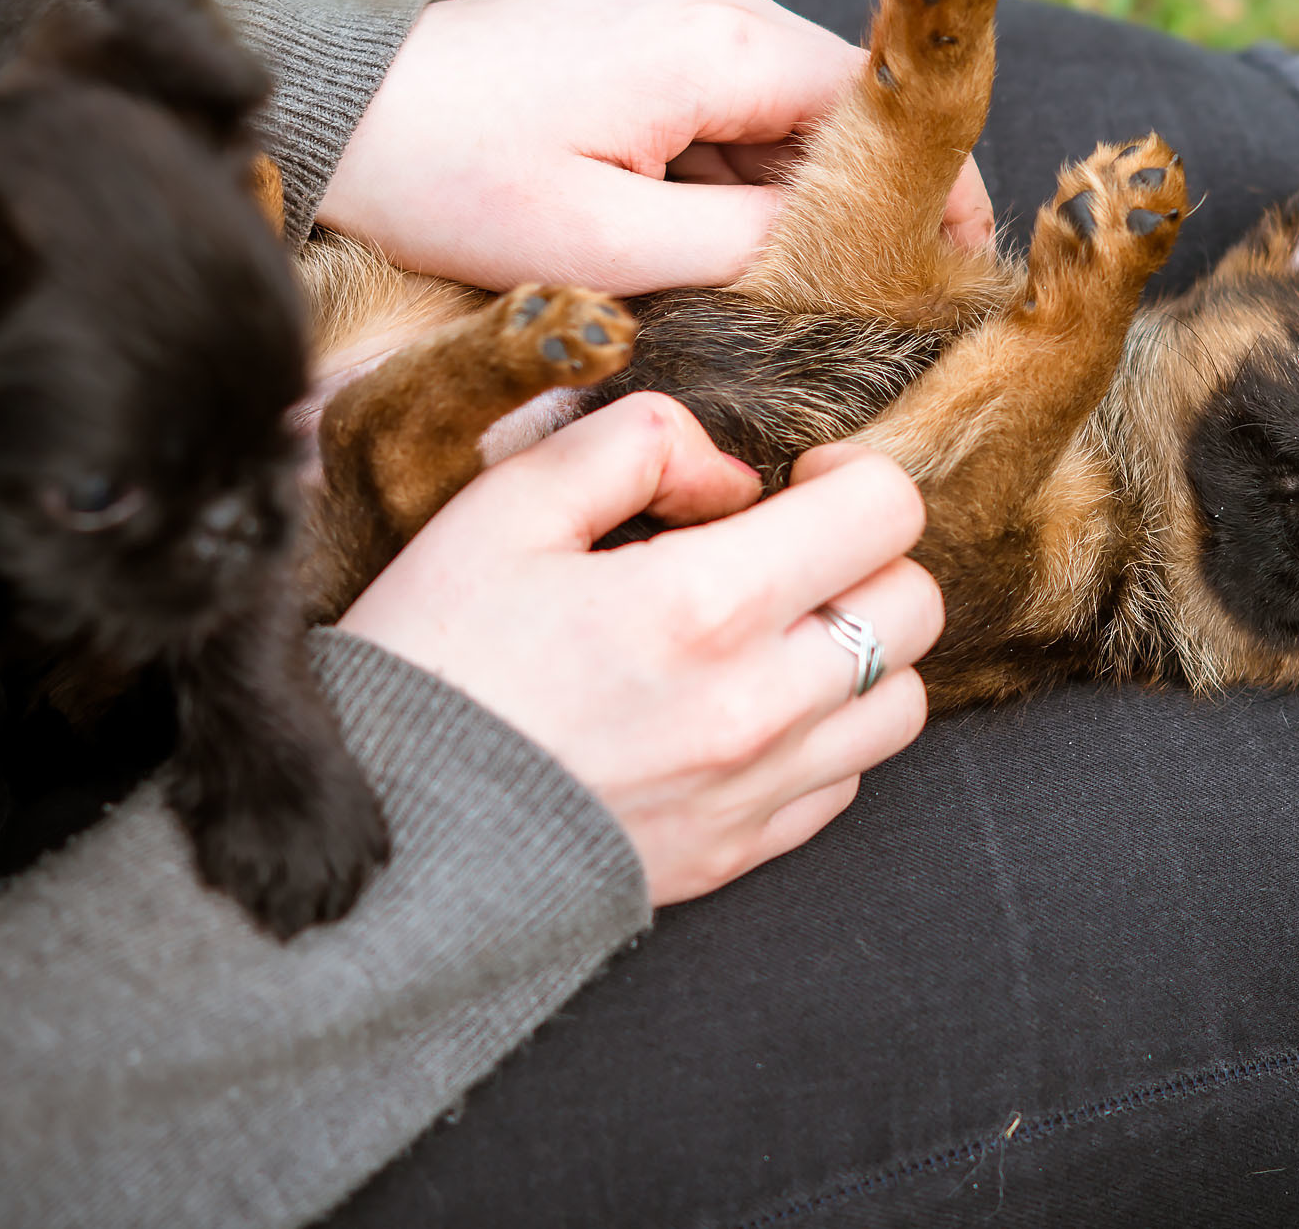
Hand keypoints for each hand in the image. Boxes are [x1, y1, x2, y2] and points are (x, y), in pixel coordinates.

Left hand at [320, 0, 994, 293]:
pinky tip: (710, 247)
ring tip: (781, 292)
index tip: (955, 278)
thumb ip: (744, 253)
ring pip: (786, 113)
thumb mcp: (606, 246)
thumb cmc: (451, 177)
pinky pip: (730, 104)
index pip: (881, 109)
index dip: (932, 194)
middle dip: (861, 205)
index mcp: (720, 42)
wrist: (334, 104)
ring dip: (792, 196)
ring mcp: (676, 8)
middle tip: (868, 310)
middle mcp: (714, 2)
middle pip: (841, 110)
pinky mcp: (641, 31)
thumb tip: (844, 271)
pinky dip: (738, 174)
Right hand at [335, 392, 936, 903]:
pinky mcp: (737, 854)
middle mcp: (758, 706)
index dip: (852, 474)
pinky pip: (845, 783)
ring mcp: (756, 791)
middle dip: (865, 556)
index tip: (793, 481)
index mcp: (705, 604)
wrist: (382, 833)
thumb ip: (633, 444)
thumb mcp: (505, 507)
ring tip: (777, 631)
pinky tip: (746, 705)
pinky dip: (823, 735)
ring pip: (902, 704)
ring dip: (859, 649)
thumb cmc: (433, 658)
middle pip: (916, 605)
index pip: (884, 513)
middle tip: (788, 549)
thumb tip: (728, 470)